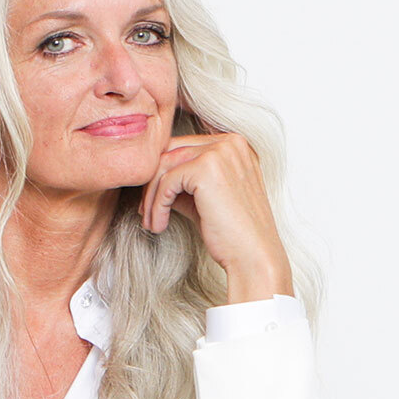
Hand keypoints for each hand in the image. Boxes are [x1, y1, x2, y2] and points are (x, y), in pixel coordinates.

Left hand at [137, 132, 292, 297]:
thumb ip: (183, 184)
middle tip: (145, 211)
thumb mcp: (204, 200)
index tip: (152, 201)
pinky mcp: (207, 169)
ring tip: (151, 222)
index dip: (163, 173)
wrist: (252, 255)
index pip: (184, 147)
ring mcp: (220, 152)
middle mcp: (230, 142)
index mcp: (234, 145)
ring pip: (165, 165)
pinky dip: (157, 206)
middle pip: (171, 152)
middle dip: (152, 183)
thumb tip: (152, 182)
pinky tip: (159, 225)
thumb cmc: (232, 234)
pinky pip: (166, 182)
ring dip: (151, 197)